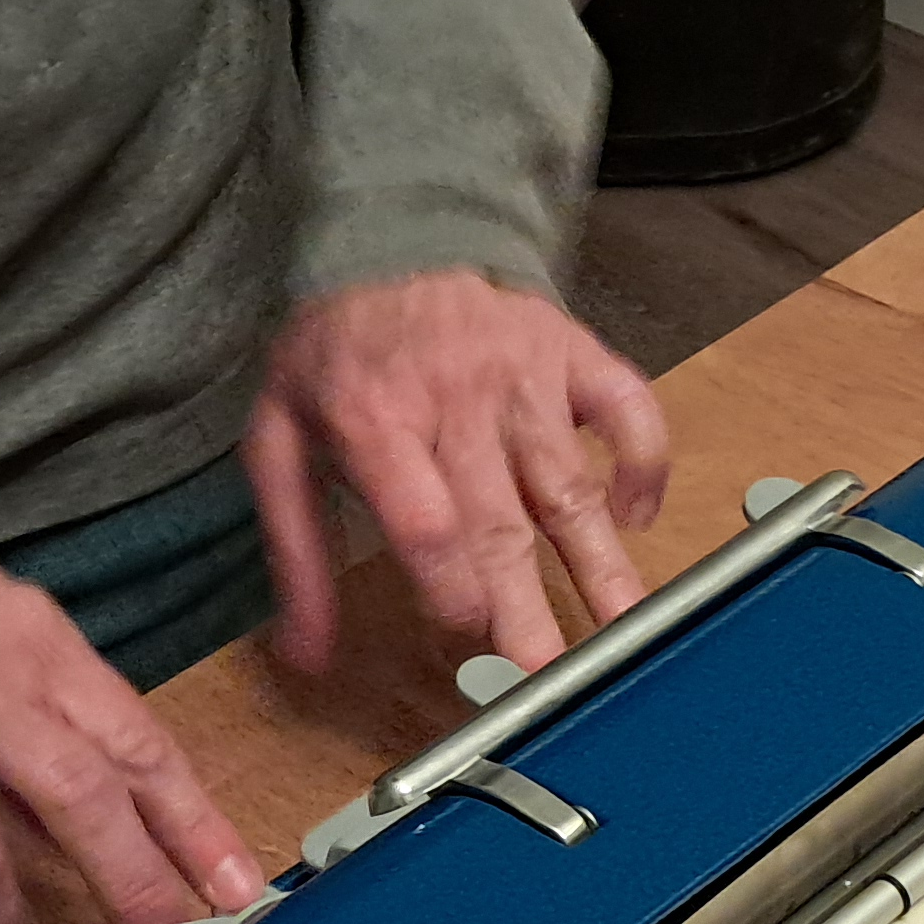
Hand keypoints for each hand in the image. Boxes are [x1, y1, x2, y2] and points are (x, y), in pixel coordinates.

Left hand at [241, 270, 666, 674]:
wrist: (386, 245)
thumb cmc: (333, 363)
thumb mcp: (280, 444)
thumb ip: (296, 550)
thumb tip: (305, 656)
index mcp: (374, 417)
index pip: (425, 518)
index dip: (450, 583)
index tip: (467, 639)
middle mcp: (456, 396)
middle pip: (500, 520)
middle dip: (528, 607)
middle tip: (550, 677)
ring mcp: (524, 371)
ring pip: (569, 483)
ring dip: (601, 563)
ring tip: (626, 629)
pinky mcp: (573, 350)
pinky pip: (628, 406)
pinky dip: (643, 462)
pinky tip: (636, 518)